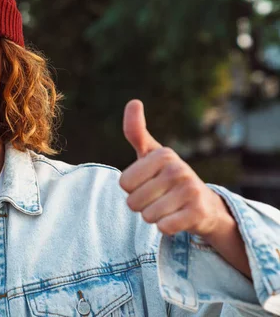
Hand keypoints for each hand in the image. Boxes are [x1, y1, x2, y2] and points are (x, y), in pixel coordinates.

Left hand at [119, 99, 228, 237]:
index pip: (124, 183)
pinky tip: (177, 219)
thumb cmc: (167, 177)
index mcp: (164, 154)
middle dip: (142, 205)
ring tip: (168, 208)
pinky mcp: (198, 212)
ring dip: (153, 217)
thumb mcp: (151, 154)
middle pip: (133, 201)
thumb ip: (136, 131)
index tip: (148, 183)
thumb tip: (134, 101)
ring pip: (147, 215)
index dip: (132, 189)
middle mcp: (179, 169)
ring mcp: (190, 190)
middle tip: (159, 198)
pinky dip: (166, 228)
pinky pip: (164, 227)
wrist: (204, 205)